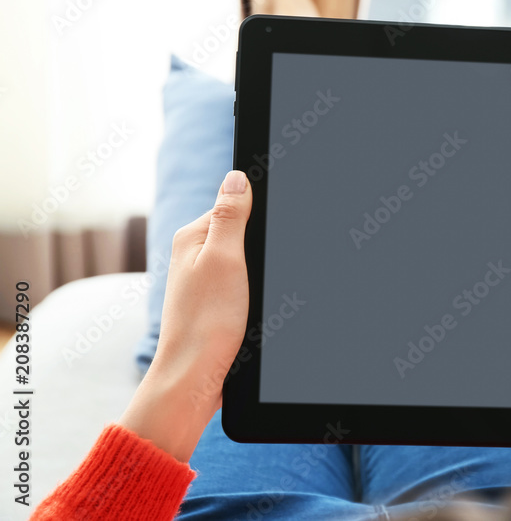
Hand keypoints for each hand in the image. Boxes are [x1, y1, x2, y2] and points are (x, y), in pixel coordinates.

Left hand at [120, 171, 251, 461]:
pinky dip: (255, 292)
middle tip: (263, 275)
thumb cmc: (207, 320)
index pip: (235, 205)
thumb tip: (236, 177)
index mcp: (192, 237)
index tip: (273, 238)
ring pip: (246, 261)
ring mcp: (204, 282)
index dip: (261, 217)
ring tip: (258, 295)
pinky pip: (243, 284)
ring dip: (260, 274)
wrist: (195, 378)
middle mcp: (194, 256)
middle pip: (243, 233)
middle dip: (262, 248)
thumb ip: (230, 215)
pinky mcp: (215, 304)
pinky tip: (257, 307)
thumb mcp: (224, 257)